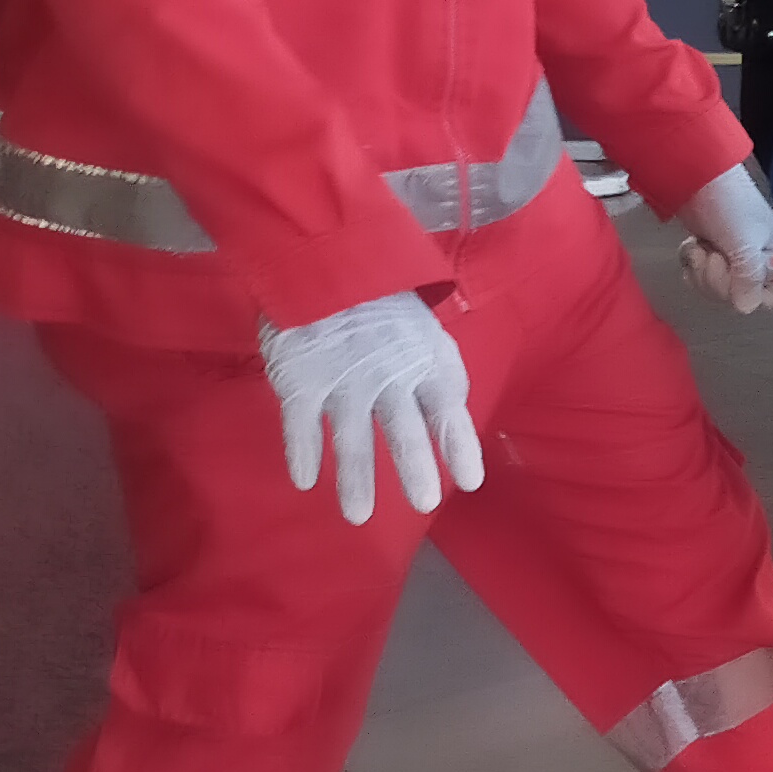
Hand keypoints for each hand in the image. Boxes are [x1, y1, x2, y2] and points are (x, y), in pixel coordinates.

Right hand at [259, 292, 482, 525]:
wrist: (323, 255)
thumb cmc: (378, 297)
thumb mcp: (421, 329)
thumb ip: (431, 371)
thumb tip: (445, 413)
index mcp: (424, 360)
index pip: (449, 411)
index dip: (460, 446)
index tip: (472, 481)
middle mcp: (389, 375)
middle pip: (404, 432)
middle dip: (415, 469)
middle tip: (424, 503)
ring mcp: (344, 380)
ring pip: (351, 440)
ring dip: (356, 481)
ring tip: (358, 516)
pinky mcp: (301, 379)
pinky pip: (302, 426)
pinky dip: (303, 455)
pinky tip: (305, 481)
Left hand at [672, 164, 772, 313]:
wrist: (696, 176)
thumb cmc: (729, 202)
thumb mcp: (744, 240)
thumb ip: (749, 275)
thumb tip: (746, 308)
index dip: (752, 294)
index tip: (736, 277)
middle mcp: (760, 264)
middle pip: (739, 297)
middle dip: (718, 279)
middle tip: (713, 255)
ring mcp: (733, 261)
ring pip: (717, 291)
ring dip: (702, 272)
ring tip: (702, 247)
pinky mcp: (711, 257)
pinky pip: (700, 280)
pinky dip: (692, 266)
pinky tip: (694, 248)